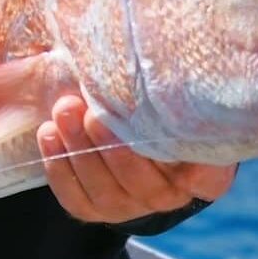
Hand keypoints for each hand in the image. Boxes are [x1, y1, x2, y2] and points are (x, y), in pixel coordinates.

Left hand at [37, 95, 237, 224]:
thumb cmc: (148, 99)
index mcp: (202, 171)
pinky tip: (49, 134)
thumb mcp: (163, 90)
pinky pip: (76, 199)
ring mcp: (131, 206)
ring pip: (106, 191)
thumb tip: (165, 48)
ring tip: (64, 111)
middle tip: (94, 113)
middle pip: (145, 184)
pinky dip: (59, 167)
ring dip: (81, 150)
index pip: (209, 177)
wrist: (115, 120)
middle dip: (114, 147)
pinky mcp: (96, 210)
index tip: (172, 129)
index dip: (195, 163)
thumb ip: (167, 83)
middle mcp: (169, 195)